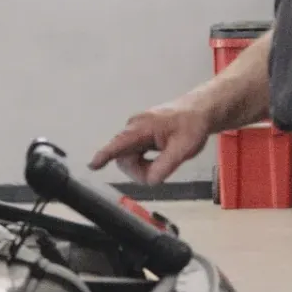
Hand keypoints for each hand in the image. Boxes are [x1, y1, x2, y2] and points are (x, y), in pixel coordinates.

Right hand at [89, 100, 213, 184]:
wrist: (198, 111)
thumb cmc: (191, 124)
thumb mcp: (184, 148)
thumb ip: (165, 166)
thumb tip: (150, 181)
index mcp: (142, 127)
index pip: (119, 143)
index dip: (105, 155)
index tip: (93, 165)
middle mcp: (134, 128)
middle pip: (124, 159)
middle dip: (140, 171)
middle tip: (163, 170)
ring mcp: (135, 132)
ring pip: (129, 160)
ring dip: (144, 167)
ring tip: (166, 158)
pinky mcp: (138, 136)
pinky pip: (135, 156)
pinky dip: (147, 162)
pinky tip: (162, 156)